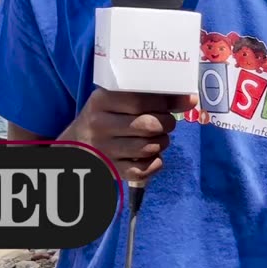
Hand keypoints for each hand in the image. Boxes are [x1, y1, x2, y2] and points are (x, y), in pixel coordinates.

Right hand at [59, 87, 196, 184]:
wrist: (76, 144)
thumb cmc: (105, 116)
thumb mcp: (118, 100)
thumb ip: (150, 97)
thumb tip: (190, 99)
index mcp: (101, 101)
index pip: (141, 100)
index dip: (167, 102)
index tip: (183, 101)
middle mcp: (100, 125)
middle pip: (149, 125)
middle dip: (167, 124)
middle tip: (166, 123)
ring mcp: (104, 150)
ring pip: (149, 148)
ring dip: (162, 143)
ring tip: (157, 139)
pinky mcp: (111, 170)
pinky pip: (143, 170)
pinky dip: (155, 163)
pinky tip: (152, 156)